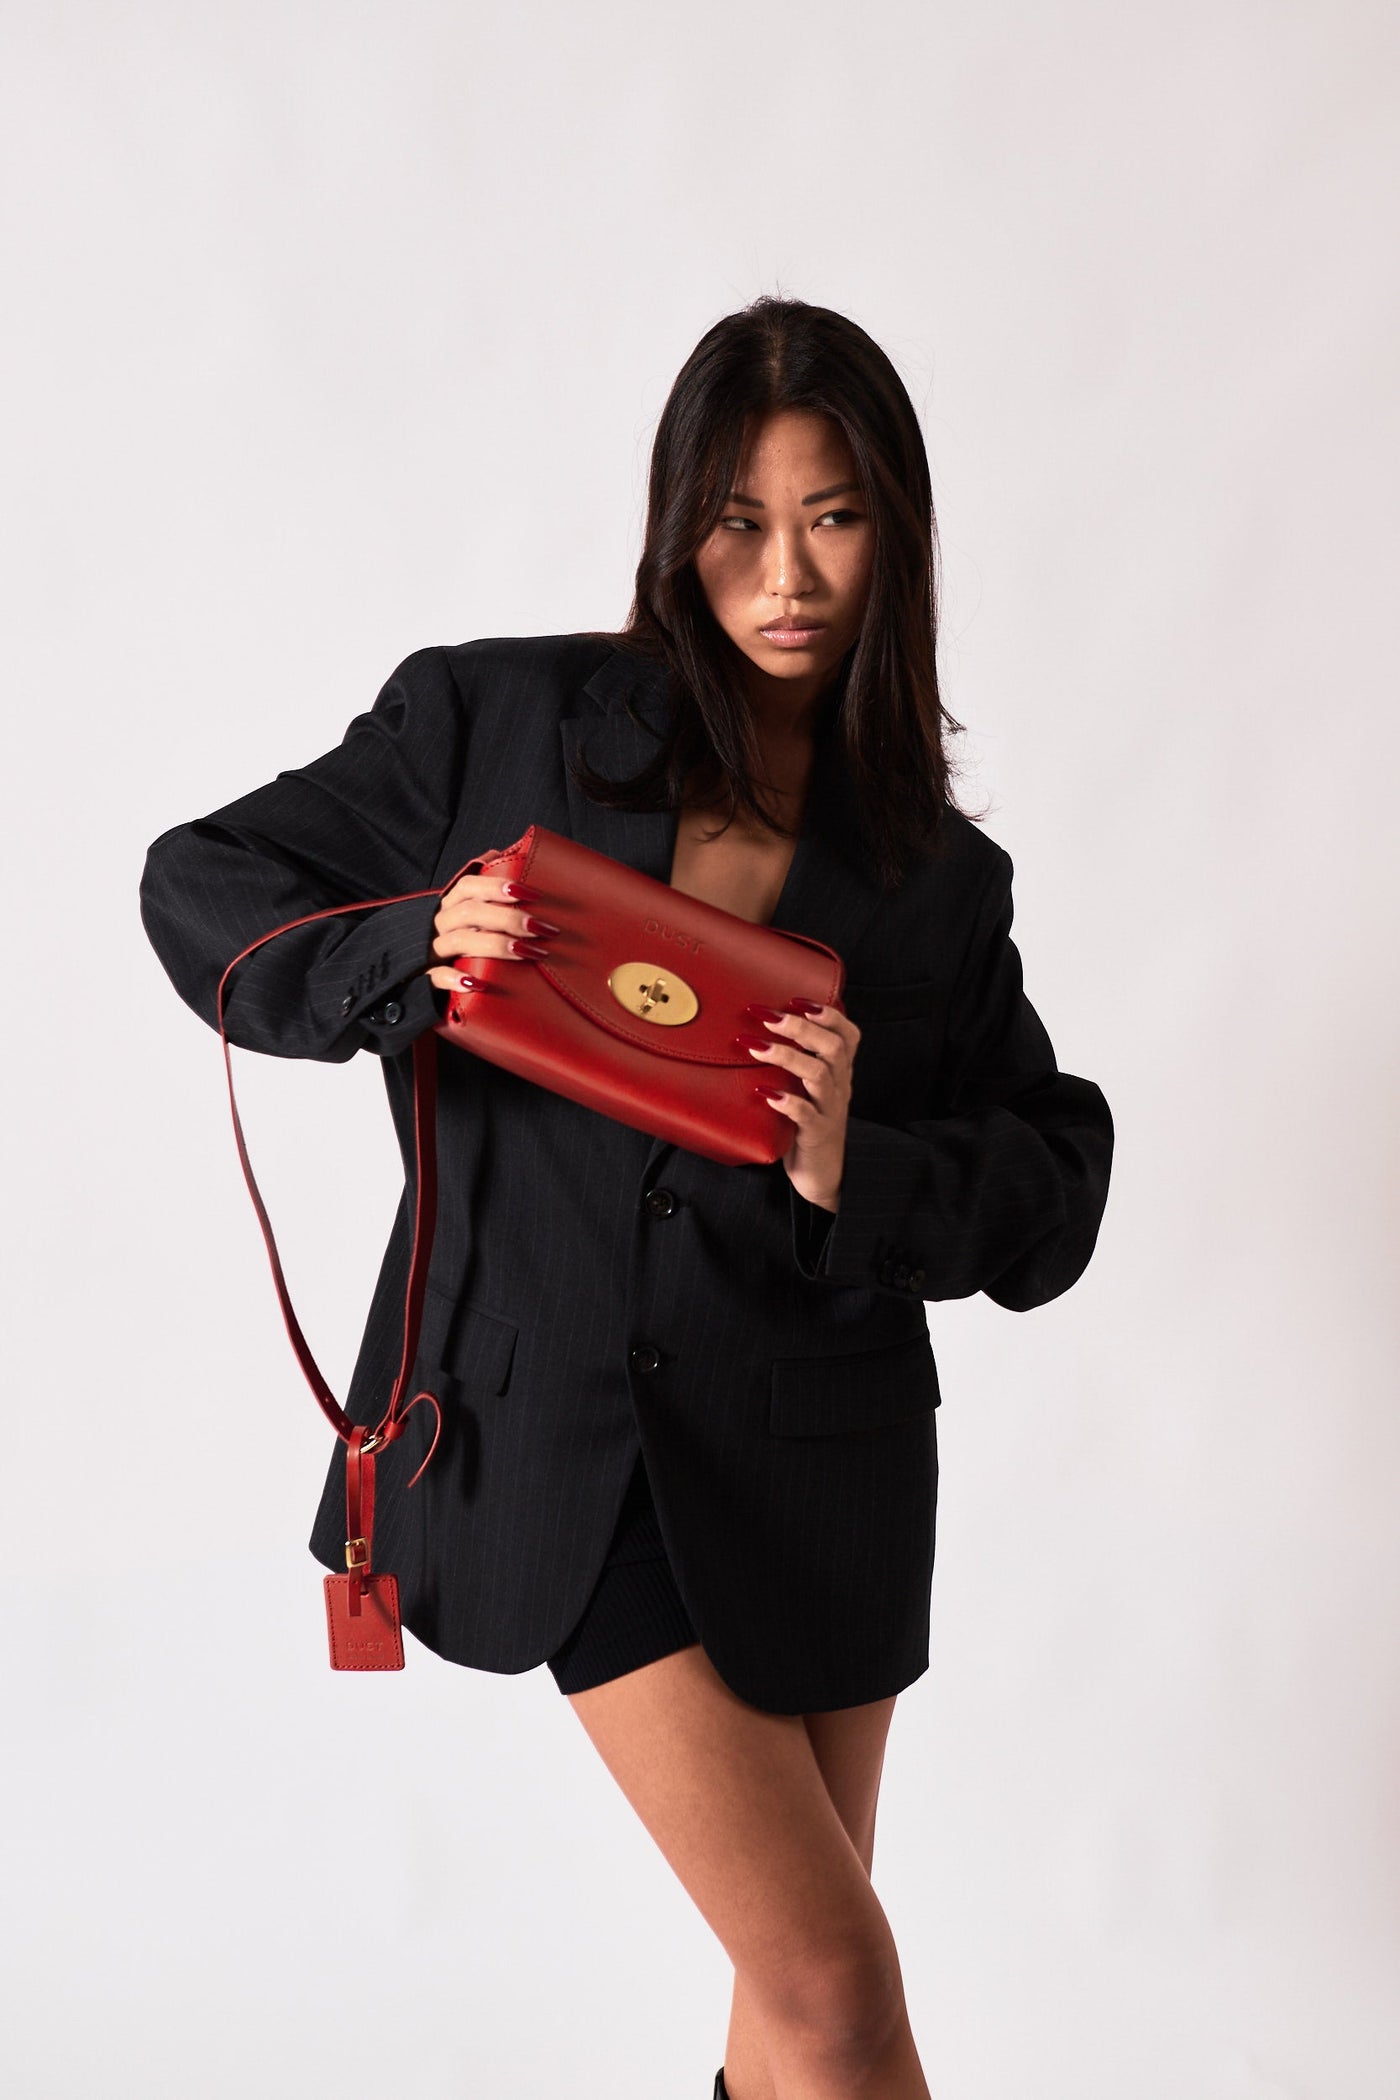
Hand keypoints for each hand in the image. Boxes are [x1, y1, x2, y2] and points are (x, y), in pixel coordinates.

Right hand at [425, 869, 560, 990]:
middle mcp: (444, 923)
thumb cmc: (472, 936)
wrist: (443, 974)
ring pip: (459, 941)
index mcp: (455, 902)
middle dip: (508, 918)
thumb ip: (492, 882)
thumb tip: (508, 851)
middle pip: (469, 913)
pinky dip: (455, 979)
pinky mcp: (432, 978)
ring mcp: (437, 950)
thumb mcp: (481, 908)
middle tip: (541, 928)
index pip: (470, 886)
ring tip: (528, 952)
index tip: (532, 893)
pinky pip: (437, 977)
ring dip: (495, 945)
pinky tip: (477, 984)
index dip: (497, 886)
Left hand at [740, 1001, 859, 1211]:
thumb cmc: (806, 1122)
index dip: (829, 1014)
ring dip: (786, 1057)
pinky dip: (787, 1101)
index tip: (797, 1000)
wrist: (820, 1172)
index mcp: (839, 1071)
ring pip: (818, 1075)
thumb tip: (755, 1028)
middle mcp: (838, 1086)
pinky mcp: (816, 1134)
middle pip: (833, 1047)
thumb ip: (794, 1061)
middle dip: (800, 1027)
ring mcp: (829, 1110)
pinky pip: (806, 1115)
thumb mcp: (806, 1087)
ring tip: (756, 1048)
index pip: (848, 1034)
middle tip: (767, 1016)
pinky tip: (765, 1094)